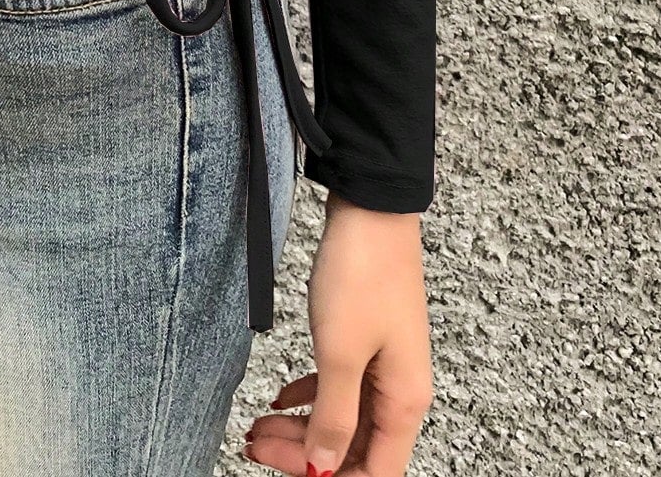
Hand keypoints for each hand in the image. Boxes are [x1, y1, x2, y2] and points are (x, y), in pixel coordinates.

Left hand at [243, 193, 433, 475]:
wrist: (371, 209)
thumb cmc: (363, 274)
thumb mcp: (339, 352)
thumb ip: (332, 417)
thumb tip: (322, 469)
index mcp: (404, 403)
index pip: (375, 473)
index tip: (282, 467)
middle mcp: (400, 391)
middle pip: (355, 449)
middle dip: (305, 454)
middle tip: (255, 443)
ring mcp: (384, 364)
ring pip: (344, 418)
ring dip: (302, 427)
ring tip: (257, 425)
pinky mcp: (367, 340)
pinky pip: (340, 387)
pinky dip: (310, 396)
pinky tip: (280, 397)